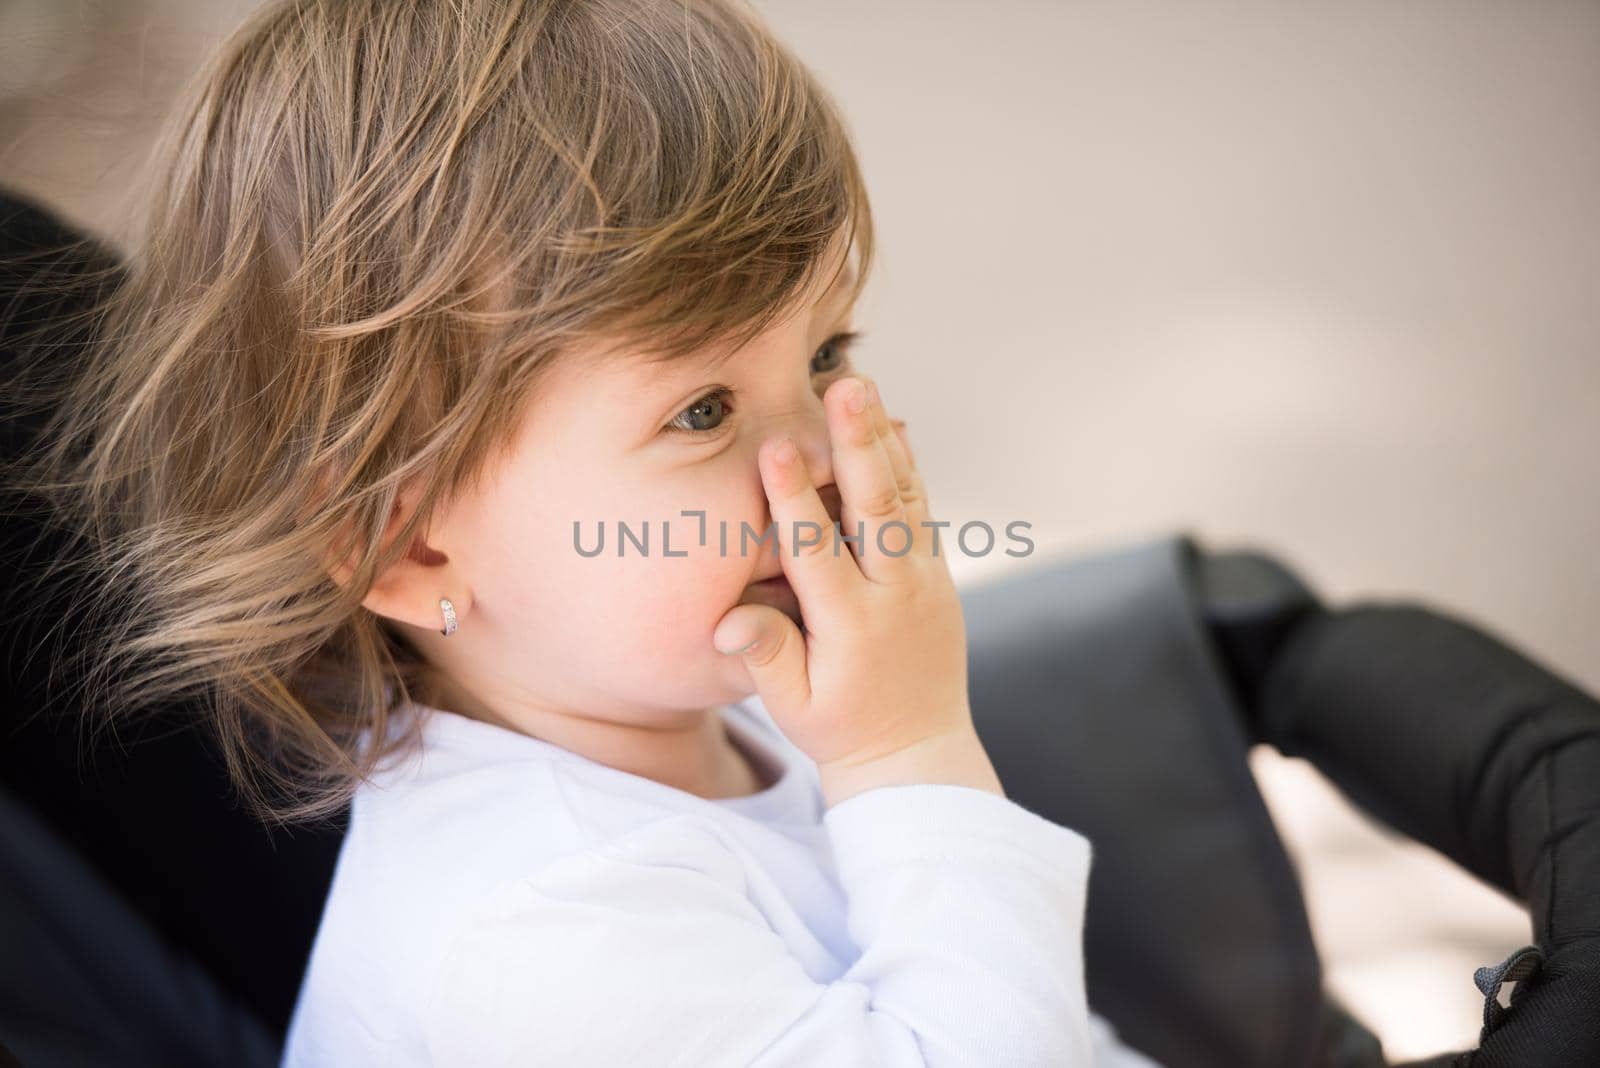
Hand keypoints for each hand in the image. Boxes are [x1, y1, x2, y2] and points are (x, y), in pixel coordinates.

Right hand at [713, 376, 998, 802]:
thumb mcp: (795, 706)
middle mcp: (895, 595)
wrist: (916, 751)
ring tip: (864, 385)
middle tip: (846, 387)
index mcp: (852, 626)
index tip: (775, 448)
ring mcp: (923, 581)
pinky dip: (909, 466)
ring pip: (904, 497)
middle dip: (856, 442)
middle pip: (876, 507)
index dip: (794, 499)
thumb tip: (729, 622)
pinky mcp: (936, 575)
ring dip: (882, 437)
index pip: (818, 552)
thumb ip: (767, 658)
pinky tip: (893, 425)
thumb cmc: (840, 727)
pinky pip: (922, 510)